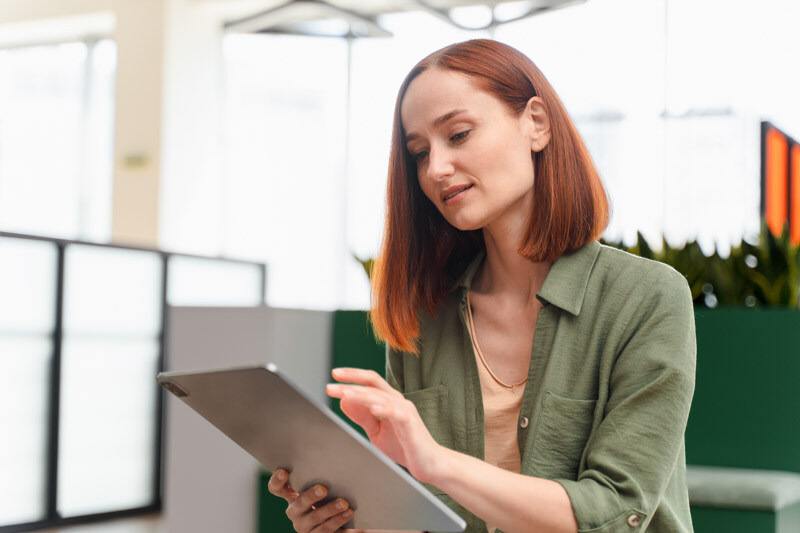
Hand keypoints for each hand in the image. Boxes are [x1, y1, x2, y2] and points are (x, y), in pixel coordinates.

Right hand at [267, 468, 353, 531]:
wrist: (342, 521)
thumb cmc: (332, 496)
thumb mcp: (325, 486)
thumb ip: (323, 476)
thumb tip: (334, 460)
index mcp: (292, 496)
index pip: (277, 489)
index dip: (277, 481)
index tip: (284, 472)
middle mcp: (295, 512)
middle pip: (299, 503)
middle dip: (311, 495)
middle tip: (323, 488)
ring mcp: (305, 526)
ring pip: (315, 517)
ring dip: (330, 509)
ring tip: (344, 503)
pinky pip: (326, 529)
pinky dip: (339, 519)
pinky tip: (349, 512)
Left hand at [326, 368, 442, 483]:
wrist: (428, 464)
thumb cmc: (404, 446)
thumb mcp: (376, 431)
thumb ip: (362, 417)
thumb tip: (343, 402)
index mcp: (389, 400)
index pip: (370, 381)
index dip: (353, 376)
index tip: (334, 375)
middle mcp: (397, 400)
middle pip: (372, 385)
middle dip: (350, 383)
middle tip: (330, 386)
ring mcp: (405, 410)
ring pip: (381, 397)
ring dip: (361, 395)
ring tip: (344, 394)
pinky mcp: (411, 424)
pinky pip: (397, 413)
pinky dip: (384, 409)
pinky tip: (373, 408)